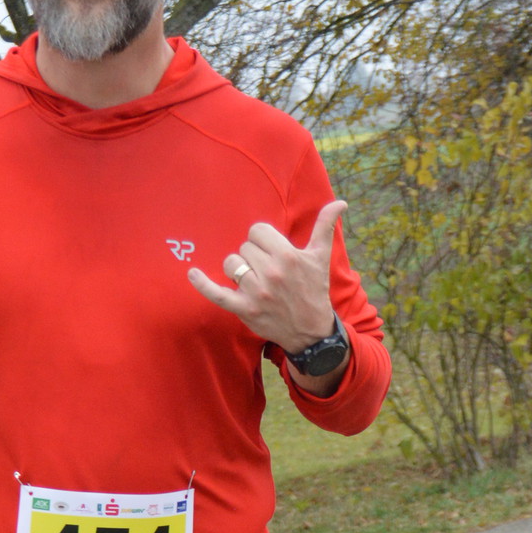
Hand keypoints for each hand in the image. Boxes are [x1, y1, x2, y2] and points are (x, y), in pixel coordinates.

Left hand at [187, 199, 344, 354]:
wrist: (311, 330)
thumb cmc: (314, 289)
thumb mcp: (320, 257)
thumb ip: (325, 227)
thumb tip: (340, 202)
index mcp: (287, 256)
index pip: (257, 231)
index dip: (262, 239)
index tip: (271, 251)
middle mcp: (271, 273)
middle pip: (244, 247)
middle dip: (253, 256)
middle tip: (268, 271)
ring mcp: (255, 292)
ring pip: (231, 264)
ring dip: (238, 269)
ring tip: (253, 279)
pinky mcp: (244, 309)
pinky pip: (216, 293)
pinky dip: (201, 283)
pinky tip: (191, 272)